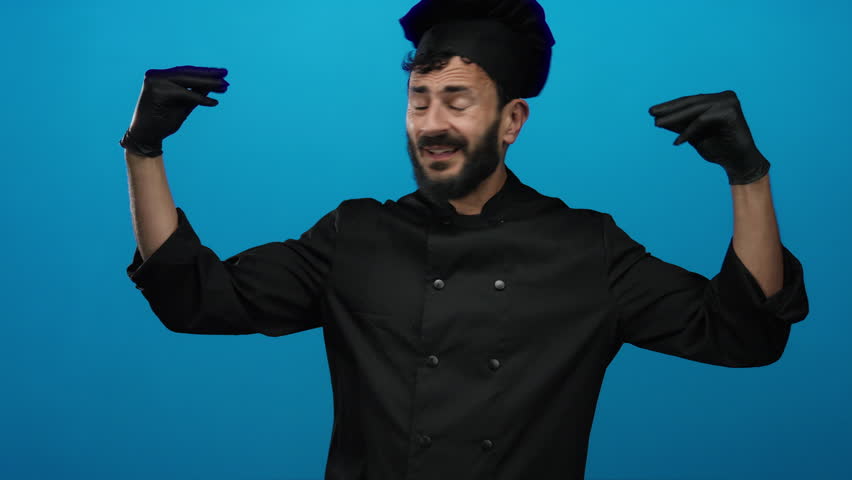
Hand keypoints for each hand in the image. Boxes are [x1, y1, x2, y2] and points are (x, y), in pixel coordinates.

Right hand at [120, 66, 228, 156]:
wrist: (146, 136)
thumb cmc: (164, 121)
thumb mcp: (184, 105)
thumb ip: (196, 93)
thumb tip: (214, 84)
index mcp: (160, 76)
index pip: (186, 71)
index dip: (205, 72)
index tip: (223, 74)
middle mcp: (156, 75)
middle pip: (188, 73)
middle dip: (209, 75)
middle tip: (226, 74)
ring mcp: (155, 81)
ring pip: (187, 80)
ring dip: (208, 83)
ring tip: (224, 86)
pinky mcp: (157, 91)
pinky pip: (184, 93)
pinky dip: (199, 98)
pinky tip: (214, 102)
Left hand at [649, 90, 769, 184]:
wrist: (738, 163)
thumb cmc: (718, 149)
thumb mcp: (693, 135)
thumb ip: (679, 125)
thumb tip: (657, 119)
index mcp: (717, 99)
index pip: (689, 101)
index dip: (670, 106)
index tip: (652, 111)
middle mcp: (724, 97)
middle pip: (691, 102)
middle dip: (669, 109)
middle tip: (651, 113)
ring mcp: (729, 102)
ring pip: (695, 110)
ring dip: (674, 118)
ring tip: (657, 124)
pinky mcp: (730, 112)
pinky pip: (702, 120)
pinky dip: (689, 131)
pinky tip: (678, 142)